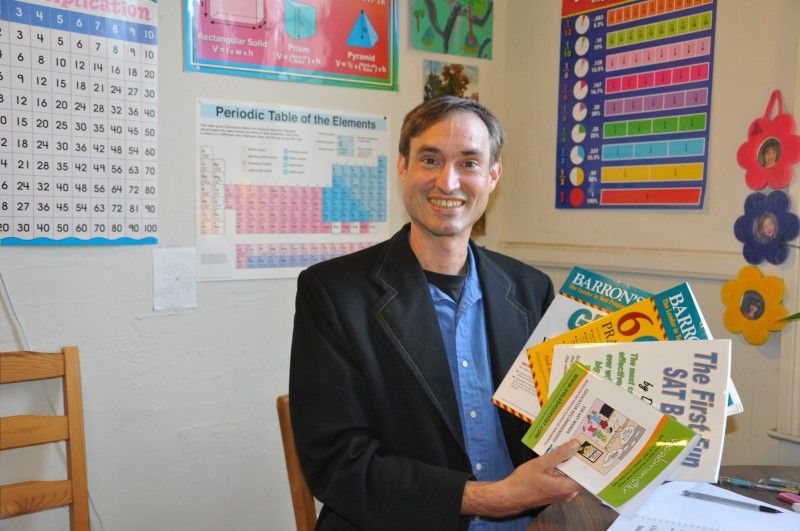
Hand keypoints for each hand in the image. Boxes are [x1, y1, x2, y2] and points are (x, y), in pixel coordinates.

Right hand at [462, 439, 581, 517]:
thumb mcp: (542, 463)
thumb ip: (560, 454)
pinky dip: (562, 469)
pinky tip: (556, 457)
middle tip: (577, 441)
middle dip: (577, 457)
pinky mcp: (556, 493)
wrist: (511, 495)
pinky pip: (564, 478)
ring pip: (571, 475)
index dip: (587, 459)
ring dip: (568, 462)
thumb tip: (576, 444)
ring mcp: (562, 495)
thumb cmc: (524, 480)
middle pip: (578, 473)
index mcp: (567, 488)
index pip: (585, 473)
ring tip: (566, 446)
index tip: (588, 445)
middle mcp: (568, 494)